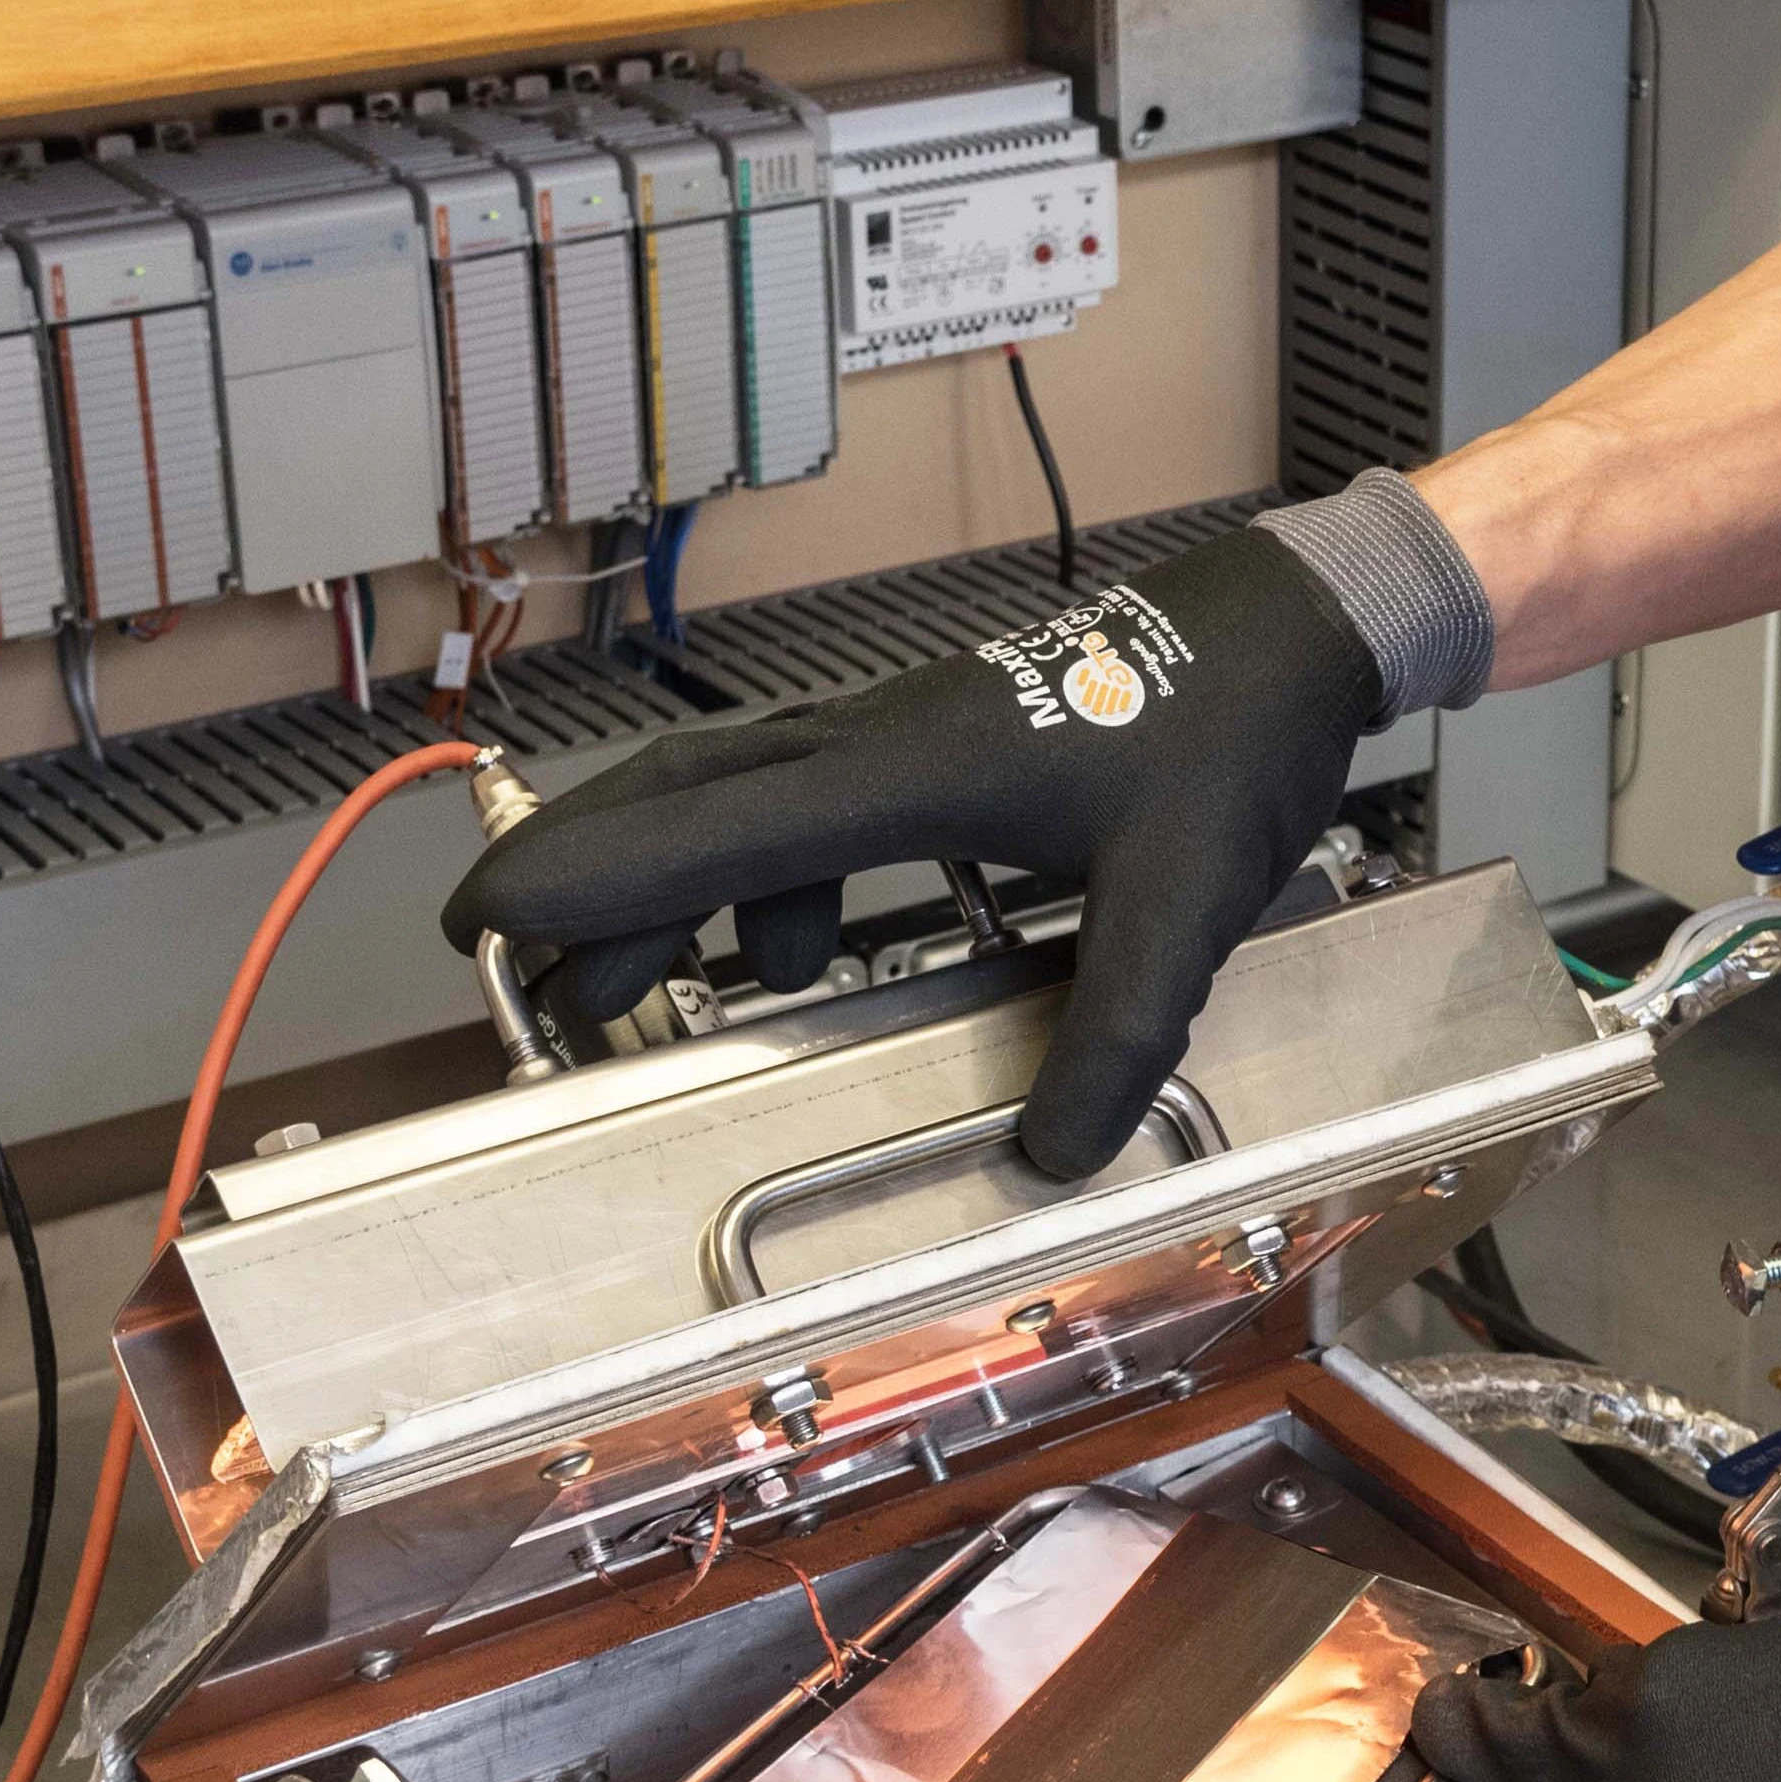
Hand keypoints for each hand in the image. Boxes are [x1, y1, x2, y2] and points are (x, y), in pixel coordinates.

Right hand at [438, 524, 1387, 1174]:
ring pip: (738, 803)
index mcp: (912, 772)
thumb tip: (1049, 1155)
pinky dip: (760, 878)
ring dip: (667, 885)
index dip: (594, 877)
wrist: (1291, 626)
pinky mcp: (936, 745)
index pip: (717, 828)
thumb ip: (1120, 1035)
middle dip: (583, 877)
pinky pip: (804, 811)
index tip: (489, 920)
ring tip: (624, 984)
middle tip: (497, 955)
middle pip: (689, 801)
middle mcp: (881, 743)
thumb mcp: (1188, 900)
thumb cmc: (1233, 733)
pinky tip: (789, 949)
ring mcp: (902, 736)